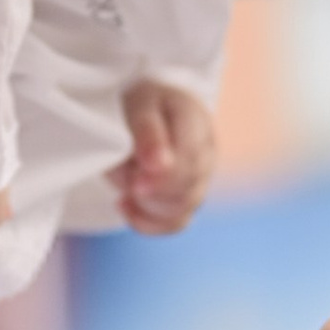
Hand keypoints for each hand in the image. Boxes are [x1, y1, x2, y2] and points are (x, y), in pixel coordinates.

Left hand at [113, 79, 216, 234]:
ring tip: (125, 182)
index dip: (164, 175)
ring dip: (145, 203)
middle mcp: (206, 152)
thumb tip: (159, 166)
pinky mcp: (187, 199)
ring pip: (182, 209)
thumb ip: (149, 133)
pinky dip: (146, 222)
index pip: (191, 157)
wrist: (143, 112)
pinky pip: (175, 224)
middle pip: (187, 188)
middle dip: (150, 189)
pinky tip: (123, 204)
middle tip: (127, 175)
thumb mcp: (139, 106)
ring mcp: (200, 179)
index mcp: (196, 120)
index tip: (135, 181)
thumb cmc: (141, 105)